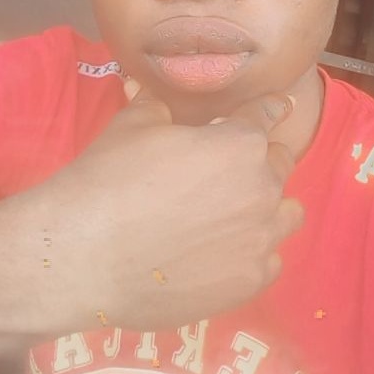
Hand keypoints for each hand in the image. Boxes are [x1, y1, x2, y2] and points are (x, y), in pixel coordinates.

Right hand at [30, 83, 302, 334]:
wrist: (86, 253)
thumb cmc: (110, 178)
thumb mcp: (133, 125)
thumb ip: (157, 106)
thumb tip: (150, 92)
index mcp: (241, 141)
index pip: (267, 115)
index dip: (268, 109)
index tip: (279, 107)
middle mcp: (262, 187)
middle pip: (281, 164)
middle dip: (260, 159)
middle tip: (229, 167)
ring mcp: (260, 239)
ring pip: (287, 214)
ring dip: (268, 206)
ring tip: (237, 212)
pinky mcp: (248, 282)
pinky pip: (270, 260)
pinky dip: (254, 251)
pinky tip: (225, 252)